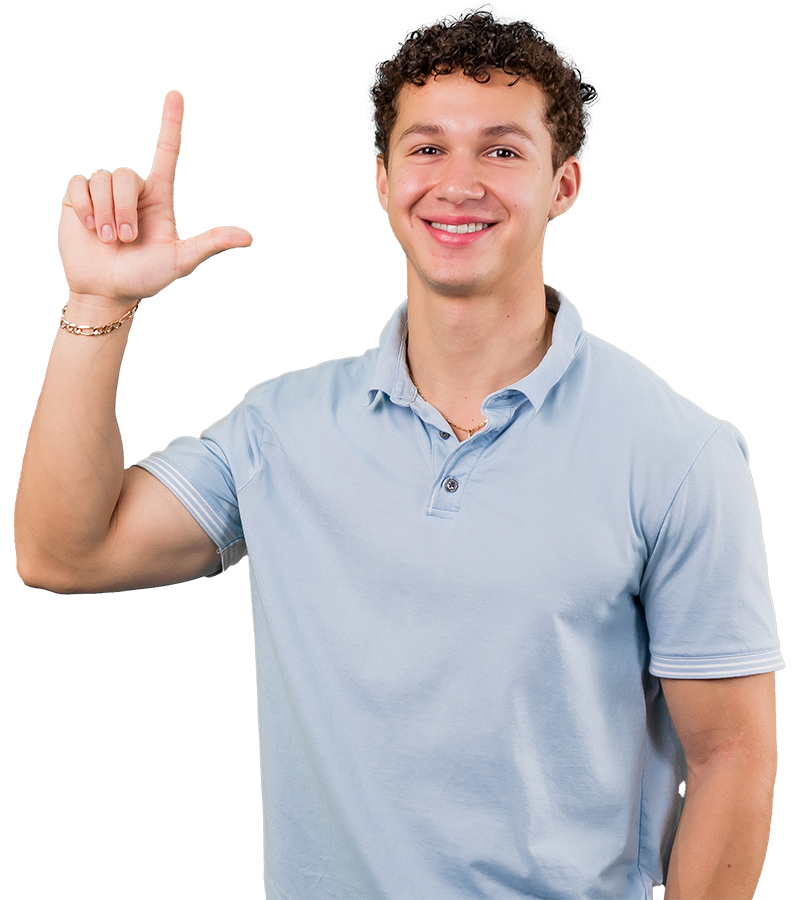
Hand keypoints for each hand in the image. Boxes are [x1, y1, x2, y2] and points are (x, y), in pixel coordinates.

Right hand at [59, 91, 252, 304]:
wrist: (106, 291)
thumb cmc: (145, 278)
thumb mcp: (181, 260)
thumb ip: (211, 244)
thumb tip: (248, 237)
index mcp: (158, 198)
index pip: (166, 153)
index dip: (170, 124)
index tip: (176, 95)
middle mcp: (132, 192)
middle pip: (126, 175)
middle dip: (124, 211)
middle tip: (126, 239)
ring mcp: (104, 194)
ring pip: (102, 180)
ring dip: (105, 215)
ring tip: (108, 239)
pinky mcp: (77, 199)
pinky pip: (79, 185)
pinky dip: (84, 210)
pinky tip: (88, 229)